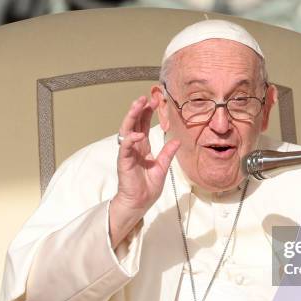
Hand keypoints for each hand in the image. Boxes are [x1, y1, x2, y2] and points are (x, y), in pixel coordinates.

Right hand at [108, 95, 179, 249]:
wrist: (140, 202)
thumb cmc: (148, 187)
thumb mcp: (162, 167)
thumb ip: (168, 153)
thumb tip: (177, 140)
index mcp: (142, 147)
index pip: (143, 125)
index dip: (147, 113)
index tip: (154, 101)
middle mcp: (133, 147)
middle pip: (134, 123)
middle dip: (139, 109)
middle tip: (146, 97)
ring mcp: (127, 153)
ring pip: (126, 130)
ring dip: (132, 117)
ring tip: (138, 105)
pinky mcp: (123, 162)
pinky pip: (125, 148)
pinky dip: (130, 140)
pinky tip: (138, 134)